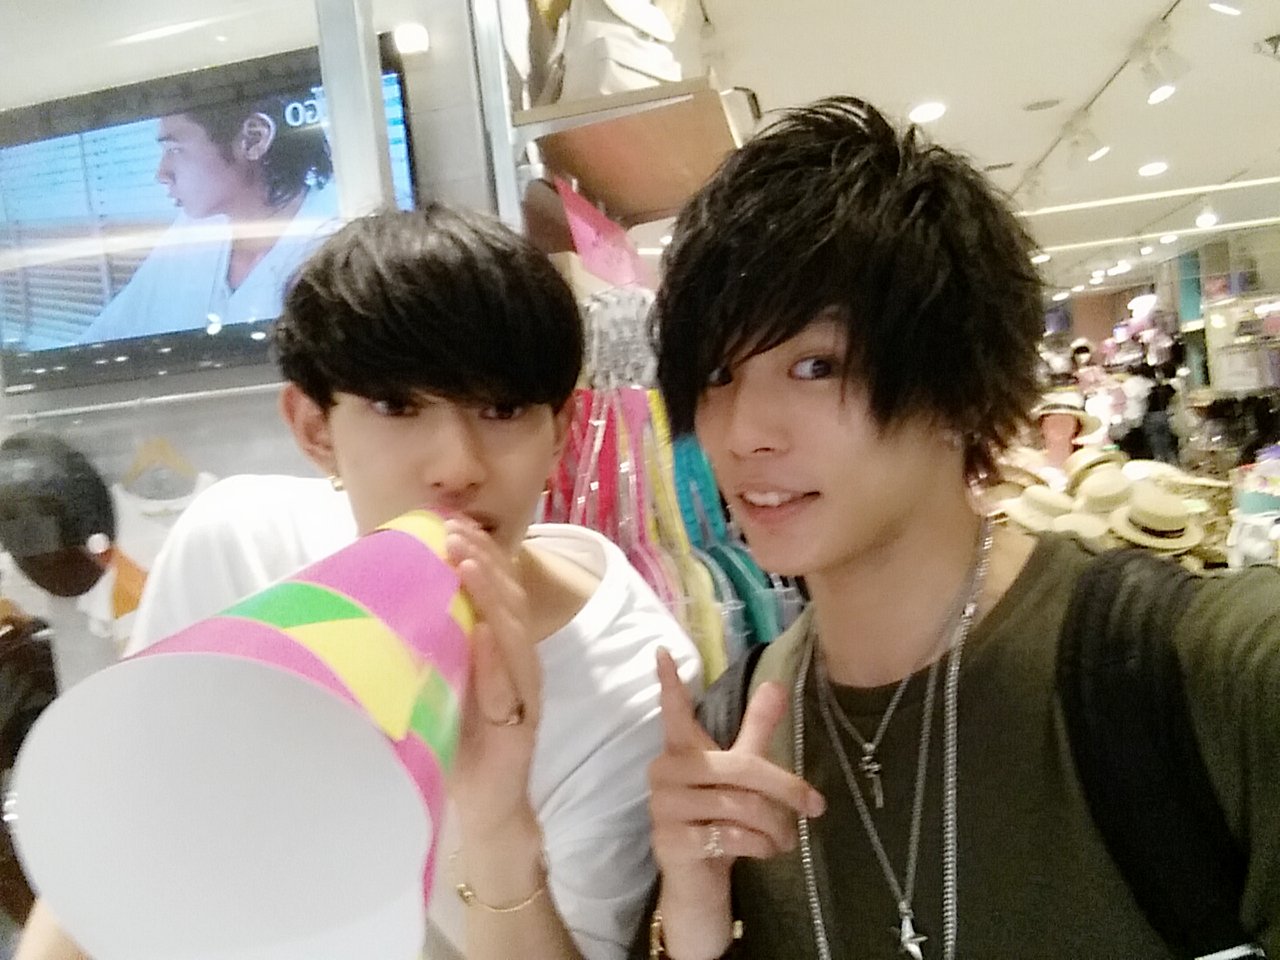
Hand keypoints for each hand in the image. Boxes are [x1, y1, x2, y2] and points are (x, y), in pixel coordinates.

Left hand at [445, 518, 541, 838]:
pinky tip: (487, 632)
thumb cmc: (456, 741)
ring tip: (467, 566)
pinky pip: (512, 684)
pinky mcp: (521, 722)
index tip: (452, 521)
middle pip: (509, 599)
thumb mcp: (440, 681)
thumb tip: (385, 602)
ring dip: (492, 596)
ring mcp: (524, 690)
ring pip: (515, 631)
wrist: (486, 807)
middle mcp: (518, 661)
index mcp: (501, 648)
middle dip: (484, 561)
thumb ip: (433, 645)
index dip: (480, 553)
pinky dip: (499, 656)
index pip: (496, 589)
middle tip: (454, 531)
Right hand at [648, 647, 824, 957]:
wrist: (697, 884)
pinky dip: (760, 845)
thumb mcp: (741, 772)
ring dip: (776, 825)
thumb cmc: (719, 819)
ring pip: (740, 806)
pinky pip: (730, 835)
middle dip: (786, 788)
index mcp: (681, 751)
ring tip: (788, 837)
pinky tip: (767, 851)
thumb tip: (777, 684)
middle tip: (816, 805)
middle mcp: (665, 773)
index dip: (668, 684)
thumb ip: (756, 731)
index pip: (674, 713)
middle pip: (741, 768)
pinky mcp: (672, 841)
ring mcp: (664, 808)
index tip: (663, 651)